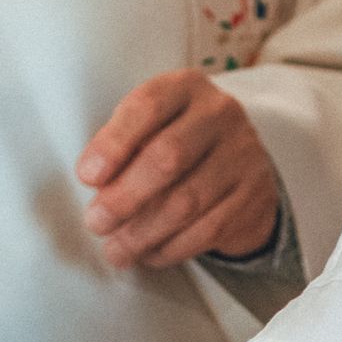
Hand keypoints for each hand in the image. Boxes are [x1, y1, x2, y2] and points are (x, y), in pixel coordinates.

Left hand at [77, 69, 279, 267]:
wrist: (241, 164)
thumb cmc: (179, 142)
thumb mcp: (153, 126)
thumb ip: (124, 147)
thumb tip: (97, 187)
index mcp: (186, 87)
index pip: (147, 106)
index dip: (113, 143)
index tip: (87, 176)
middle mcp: (220, 113)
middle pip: (168, 157)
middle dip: (123, 197)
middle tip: (96, 222)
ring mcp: (243, 153)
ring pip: (186, 202)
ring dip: (142, 232)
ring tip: (115, 249)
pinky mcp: (254, 194)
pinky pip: (207, 230)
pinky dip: (170, 248)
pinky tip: (148, 254)